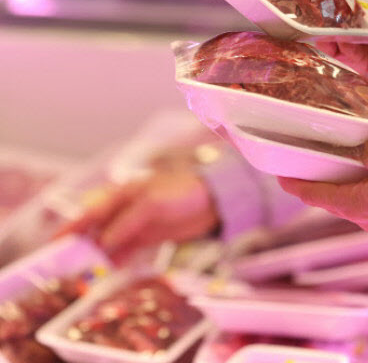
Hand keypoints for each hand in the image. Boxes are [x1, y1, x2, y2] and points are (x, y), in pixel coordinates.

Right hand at [55, 168, 218, 261]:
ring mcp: (136, 224)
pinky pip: (126, 250)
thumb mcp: (152, 204)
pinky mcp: (148, 236)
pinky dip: (117, 260)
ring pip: (110, 242)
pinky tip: (108, 271)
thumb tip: (104, 242)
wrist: (214, 200)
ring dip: (98, 256)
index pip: (91, 211)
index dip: (72, 226)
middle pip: (97, 229)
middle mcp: (125, 209)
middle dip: (82, 245)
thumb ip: (127, 222)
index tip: (55, 242)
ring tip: (85, 274)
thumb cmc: (183, 191)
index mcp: (122, 193)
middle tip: (67, 265)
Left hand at [278, 140, 367, 235]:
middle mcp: (363, 218)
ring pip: (355, 202)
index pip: (315, 196)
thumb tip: (366, 146)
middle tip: (310, 169)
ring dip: (346, 187)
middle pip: (333, 200)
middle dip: (321, 185)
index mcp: (353, 204)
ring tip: (342, 169)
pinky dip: (367, 189)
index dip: (296, 186)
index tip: (282, 179)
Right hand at [317, 0, 367, 80]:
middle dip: (317, 13)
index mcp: (365, 3)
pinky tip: (336, 37)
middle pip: (331, 19)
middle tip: (303, 5)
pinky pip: (347, 56)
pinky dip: (340, 46)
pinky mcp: (366, 64)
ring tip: (316, 22)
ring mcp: (361, 45)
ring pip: (334, 39)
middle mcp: (359, 25)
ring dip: (324, 31)